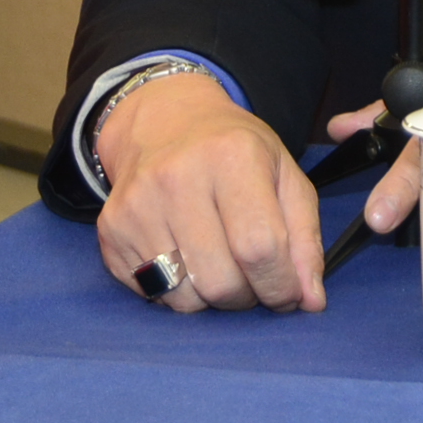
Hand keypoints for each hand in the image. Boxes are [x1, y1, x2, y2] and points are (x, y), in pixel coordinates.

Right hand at [94, 72, 325, 313]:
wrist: (164, 120)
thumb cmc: (234, 152)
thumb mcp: (284, 175)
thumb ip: (305, 239)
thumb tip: (311, 302)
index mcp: (231, 157)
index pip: (260, 247)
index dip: (281, 285)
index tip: (288, 294)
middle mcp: (178, 177)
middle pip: (221, 282)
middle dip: (247, 297)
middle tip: (252, 280)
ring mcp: (138, 204)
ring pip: (185, 297)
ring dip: (212, 299)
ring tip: (221, 266)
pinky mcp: (111, 229)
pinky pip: (153, 294)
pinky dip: (179, 291)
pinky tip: (188, 259)